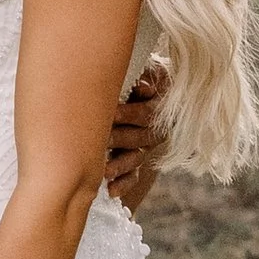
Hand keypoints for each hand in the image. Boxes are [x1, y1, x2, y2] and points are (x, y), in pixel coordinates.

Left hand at [106, 58, 170, 213]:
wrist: (144, 86)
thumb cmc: (139, 74)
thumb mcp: (146, 68)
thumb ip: (145, 75)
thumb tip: (143, 85)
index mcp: (158, 104)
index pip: (146, 112)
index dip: (129, 113)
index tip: (111, 113)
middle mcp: (154, 127)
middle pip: (141, 137)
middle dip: (120, 139)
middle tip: (101, 140)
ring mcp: (145, 145)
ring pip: (136, 157)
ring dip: (120, 165)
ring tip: (103, 171)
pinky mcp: (136, 160)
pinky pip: (134, 175)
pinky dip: (124, 184)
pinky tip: (111, 191)